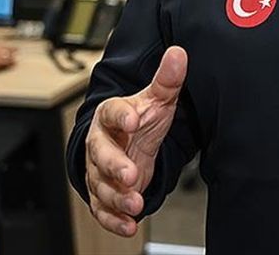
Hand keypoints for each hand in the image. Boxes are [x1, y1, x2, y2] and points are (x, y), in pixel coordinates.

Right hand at [85, 46, 187, 236]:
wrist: (127, 141)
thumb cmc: (140, 119)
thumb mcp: (157, 99)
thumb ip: (167, 79)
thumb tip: (179, 53)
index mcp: (110, 116)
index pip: (111, 113)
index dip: (120, 116)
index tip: (133, 119)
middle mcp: (100, 144)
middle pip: (99, 155)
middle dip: (114, 166)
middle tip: (130, 174)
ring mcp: (99, 170)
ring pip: (101, 184)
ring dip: (116, 196)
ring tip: (134, 203)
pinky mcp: (103, 192)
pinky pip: (102, 208)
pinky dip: (114, 219)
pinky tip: (129, 223)